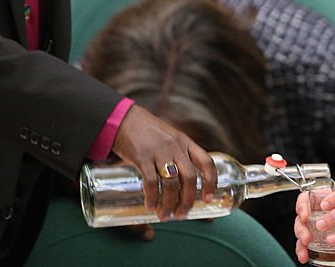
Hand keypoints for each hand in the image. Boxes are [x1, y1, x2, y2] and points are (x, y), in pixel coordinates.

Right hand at [111, 104, 217, 220]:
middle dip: (187, 200)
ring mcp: (159, 152)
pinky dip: (152, 198)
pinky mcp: (142, 157)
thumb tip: (181, 185)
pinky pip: (151, 182)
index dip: (211, 182)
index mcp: (185, 142)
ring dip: (169, 204)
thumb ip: (178, 155)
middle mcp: (175, 146)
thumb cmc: (147, 132)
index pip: (206, 162)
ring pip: (171, 184)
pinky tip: (151, 206)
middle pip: (189, 178)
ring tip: (165, 215)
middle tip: (182, 215)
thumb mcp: (170, 138)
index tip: (208, 198)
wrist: (124, 119)